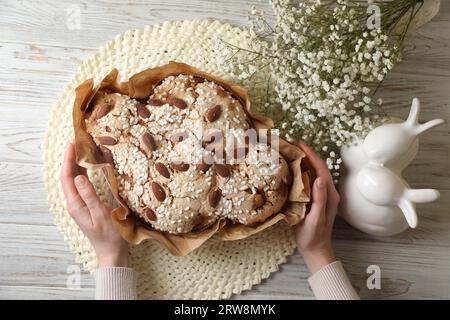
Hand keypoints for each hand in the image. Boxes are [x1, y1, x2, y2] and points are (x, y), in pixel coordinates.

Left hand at [60, 142, 128, 266]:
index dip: (68, 160)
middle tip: (78, 142)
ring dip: (78, 165)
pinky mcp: (87, 206)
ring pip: (75, 181)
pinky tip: (91, 168)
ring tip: (83, 150)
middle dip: (71, 159)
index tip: (72, 144)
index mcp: (75, 204)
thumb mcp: (101, 214)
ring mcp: (80, 205)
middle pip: (69, 177)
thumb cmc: (110, 235)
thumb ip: (89, 195)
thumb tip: (79, 177)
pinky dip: (85, 174)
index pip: (67, 178)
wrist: (112, 252)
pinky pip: (83, 186)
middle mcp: (75, 203)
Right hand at [292, 141, 339, 273]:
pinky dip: (299, 169)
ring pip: (312, 171)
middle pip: (317, 166)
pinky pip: (307, 179)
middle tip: (289, 144)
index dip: (310, 154)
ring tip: (288, 151)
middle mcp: (327, 191)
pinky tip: (289, 167)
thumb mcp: (316, 219)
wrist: (315, 249)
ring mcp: (321, 194)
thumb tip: (319, 178)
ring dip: (302, 159)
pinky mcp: (314, 198)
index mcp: (330, 194)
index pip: (320, 168)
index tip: (297, 143)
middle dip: (305, 152)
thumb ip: (320, 199)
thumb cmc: (314, 236)